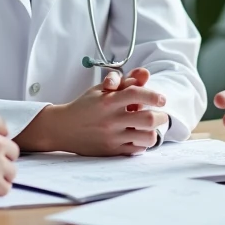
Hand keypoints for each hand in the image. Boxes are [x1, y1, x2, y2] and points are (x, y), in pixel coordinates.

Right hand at [17, 78, 167, 156]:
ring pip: (146, 137)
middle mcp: (111, 119)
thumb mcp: (101, 90)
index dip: (153, 95)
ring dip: (152, 132)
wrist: (63, 128)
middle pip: (148, 118)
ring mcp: (112, 136)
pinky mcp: (111, 150)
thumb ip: (125, 82)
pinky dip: (142, 144)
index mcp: (108, 100)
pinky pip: (136, 150)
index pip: (137, 94)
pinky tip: (137, 138)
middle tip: (161, 115)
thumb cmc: (85, 106)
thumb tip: (144, 74)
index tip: (162, 99)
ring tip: (149, 128)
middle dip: (160, 116)